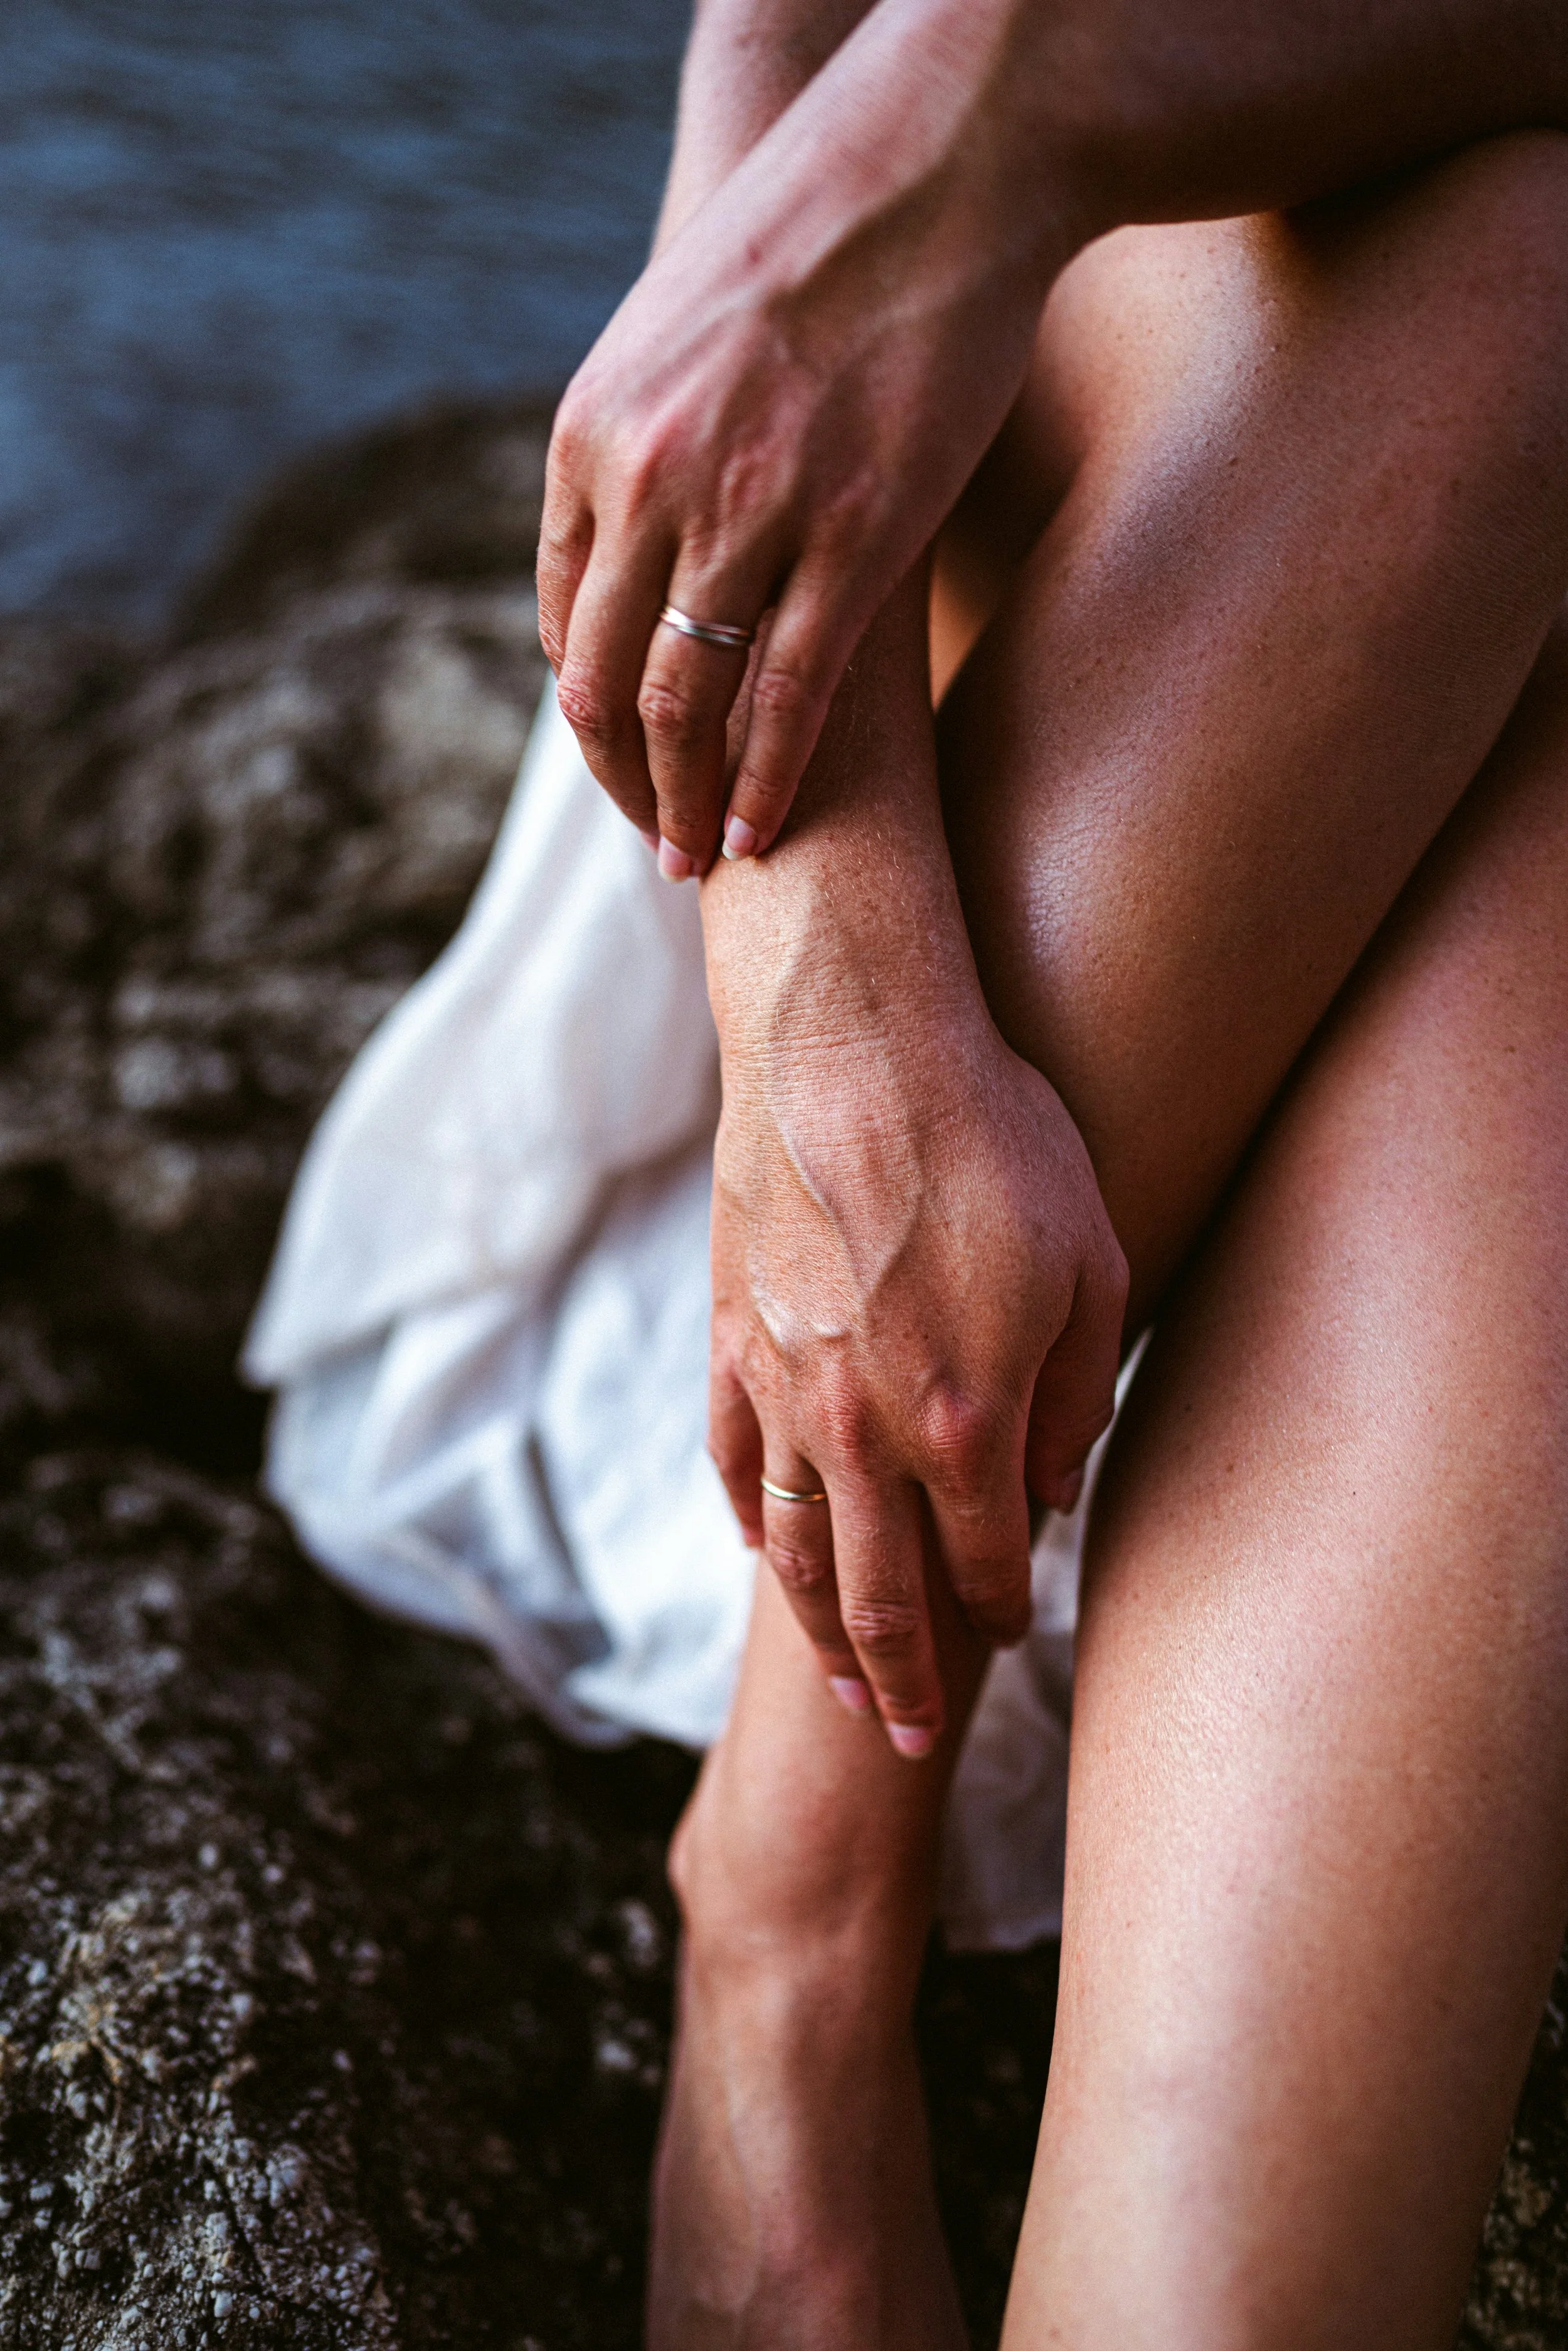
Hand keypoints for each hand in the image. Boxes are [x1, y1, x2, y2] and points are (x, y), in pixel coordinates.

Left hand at [537, 0, 1071, 876]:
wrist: (932, 168)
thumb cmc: (809, 246)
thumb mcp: (672, 333)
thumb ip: (640, 439)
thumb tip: (640, 530)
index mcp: (591, 434)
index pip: (560, 617)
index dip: (585, 709)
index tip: (616, 757)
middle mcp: (651, 482)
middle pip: (602, 682)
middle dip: (620, 781)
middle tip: (652, 843)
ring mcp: (750, 514)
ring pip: (686, 704)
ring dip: (683, 803)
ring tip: (699, 860)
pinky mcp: (854, 537)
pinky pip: (789, 697)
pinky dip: (768, 780)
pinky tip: (764, 833)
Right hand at [707, 982, 1126, 1756]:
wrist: (849, 1043)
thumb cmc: (994, 1138)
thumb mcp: (1090, 1261)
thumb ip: (1076, 1396)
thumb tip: (1050, 1491)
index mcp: (969, 1417)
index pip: (988, 1561)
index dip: (1005, 1612)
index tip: (1013, 1633)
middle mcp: (867, 1426)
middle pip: (881, 1596)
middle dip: (907, 1682)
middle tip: (915, 1740)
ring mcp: (786, 1387)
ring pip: (799, 1549)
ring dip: (822, 1632)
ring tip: (846, 1689)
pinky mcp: (732, 1337)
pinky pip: (735, 1460)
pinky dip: (754, 1520)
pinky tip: (767, 1552)